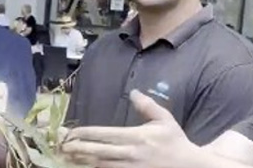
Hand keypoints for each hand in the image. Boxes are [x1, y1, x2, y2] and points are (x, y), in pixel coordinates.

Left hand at [61, 90, 198, 167]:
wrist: (191, 167)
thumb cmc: (175, 142)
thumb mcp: (165, 121)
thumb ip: (148, 106)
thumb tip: (133, 92)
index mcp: (137, 137)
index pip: (105, 134)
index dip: (86, 133)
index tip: (71, 132)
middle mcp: (131, 154)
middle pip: (98, 152)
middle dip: (78, 149)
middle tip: (62, 146)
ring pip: (101, 166)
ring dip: (83, 161)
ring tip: (67, 156)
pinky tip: (84, 166)